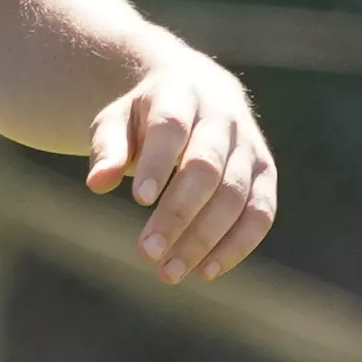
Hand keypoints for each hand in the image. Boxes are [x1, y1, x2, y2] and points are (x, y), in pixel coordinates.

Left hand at [86, 45, 277, 283]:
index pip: (171, 128)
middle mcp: (223, 116)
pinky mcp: (265, 172)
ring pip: (235, 195)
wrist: (195, 89)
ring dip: (204, 238)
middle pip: (205, 168)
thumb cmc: (145, 114)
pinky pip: (260, 212)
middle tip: (146, 253)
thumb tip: (97, 183)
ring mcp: (249, 144)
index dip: (158, 163)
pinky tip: (206, 271)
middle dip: (177, 214)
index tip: (140, 200)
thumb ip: (107, 148)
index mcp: (181, 93)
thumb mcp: (117, 120)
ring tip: (169, 271)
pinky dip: (237, 245)